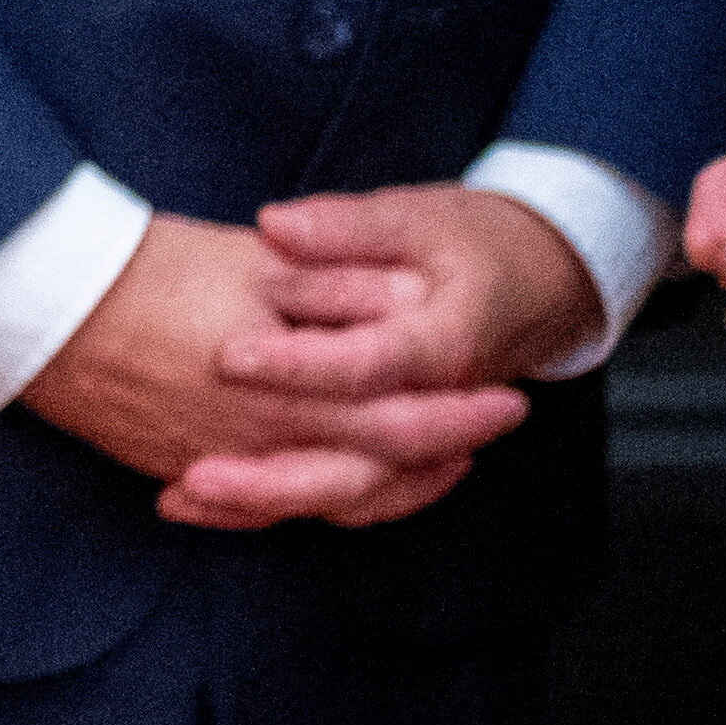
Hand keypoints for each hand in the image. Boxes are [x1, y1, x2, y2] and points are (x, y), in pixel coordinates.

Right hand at [9, 217, 534, 528]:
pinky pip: (257, 509)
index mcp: (289, 384)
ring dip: (384, 486)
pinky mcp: (181, 471)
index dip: (459, 411)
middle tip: (489, 436)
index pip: (399, 414)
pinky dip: (302, 504)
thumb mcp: (255, 263)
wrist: (43, 305)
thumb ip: (332, 289)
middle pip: (374, 467)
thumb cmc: (145, 271)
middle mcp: (262, 440)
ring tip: (429, 470)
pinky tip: (328, 494)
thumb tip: (400, 302)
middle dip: (441, 452)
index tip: (505, 397)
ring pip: (321, 497)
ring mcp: (220, 465)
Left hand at [182, 182, 595, 524]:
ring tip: (183, 492)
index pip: (367, 365)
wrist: (542, 283)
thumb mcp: (417, 218)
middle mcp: (437, 407)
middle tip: (192, 471)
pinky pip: (342, 496)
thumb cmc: (473, 243)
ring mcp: (421, 440)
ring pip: (345, 493)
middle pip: (356, 460)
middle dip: (269, 473)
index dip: (297, 364)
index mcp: (446, 341)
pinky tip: (203, 503)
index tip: (225, 355)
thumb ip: (346, 227)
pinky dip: (277, 506)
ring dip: (265, 502)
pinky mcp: (395, 451)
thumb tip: (275, 225)